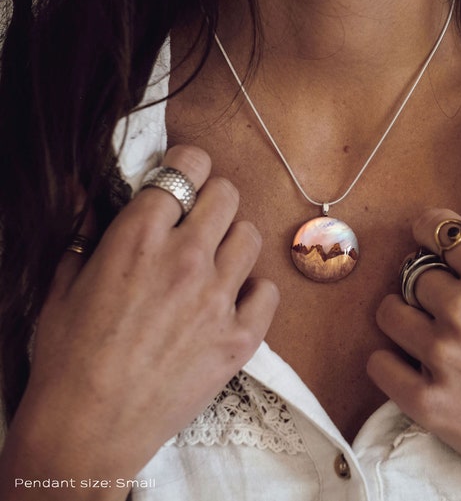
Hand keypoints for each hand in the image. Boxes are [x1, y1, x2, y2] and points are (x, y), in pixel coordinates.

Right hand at [0, 145, 279, 499]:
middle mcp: (185, 259)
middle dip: (214, 198)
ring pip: (250, 236)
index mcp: (139, 238)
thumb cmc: (68, 358)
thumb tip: (91, 198)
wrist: (90, 427)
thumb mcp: (62, 286)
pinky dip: (254, 291)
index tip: (186, 172)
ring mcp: (218, 298)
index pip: (186, 169)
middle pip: (227, 195)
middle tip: (201, 217)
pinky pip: (269, 292)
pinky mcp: (240, 337)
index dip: (188, 164)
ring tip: (214, 261)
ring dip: (232, 241)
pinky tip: (233, 300)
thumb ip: (85, 235)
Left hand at [368, 167, 460, 500]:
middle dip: (428, 282)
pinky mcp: (426, 402)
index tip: (432, 239)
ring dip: (403, 316)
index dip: (431, 229)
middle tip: (448, 300)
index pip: (438, 228)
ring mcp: (441, 358)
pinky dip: (389, 360)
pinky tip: (413, 361)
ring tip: (429, 329)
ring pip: (388, 313)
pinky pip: (378, 363)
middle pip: (413, 274)